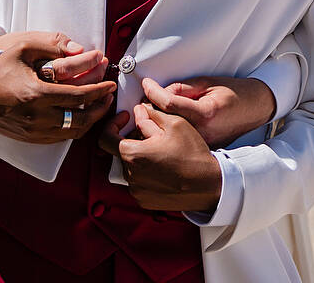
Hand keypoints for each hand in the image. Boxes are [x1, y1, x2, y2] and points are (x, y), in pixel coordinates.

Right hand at [0, 31, 115, 143]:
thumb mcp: (23, 47)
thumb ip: (53, 45)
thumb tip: (80, 48)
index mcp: (36, 94)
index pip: (79, 97)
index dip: (99, 91)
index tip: (110, 84)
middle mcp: (36, 116)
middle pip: (80, 120)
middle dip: (100, 108)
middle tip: (108, 96)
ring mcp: (31, 130)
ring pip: (71, 133)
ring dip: (89, 121)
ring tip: (97, 107)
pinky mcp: (27, 137)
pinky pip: (58, 138)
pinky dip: (73, 129)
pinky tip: (78, 117)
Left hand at [99, 104, 221, 212]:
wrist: (208, 185)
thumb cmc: (192, 154)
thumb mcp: (175, 124)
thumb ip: (151, 115)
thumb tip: (138, 112)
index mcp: (134, 154)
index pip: (105, 138)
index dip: (113, 124)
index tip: (126, 119)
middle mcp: (130, 175)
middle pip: (121, 151)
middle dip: (133, 139)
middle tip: (154, 134)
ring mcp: (136, 190)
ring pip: (130, 166)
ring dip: (140, 156)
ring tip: (163, 152)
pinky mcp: (143, 201)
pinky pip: (138, 181)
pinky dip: (146, 172)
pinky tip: (164, 168)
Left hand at [139, 75, 275, 147]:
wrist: (255, 110)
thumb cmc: (234, 94)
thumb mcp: (208, 83)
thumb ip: (182, 89)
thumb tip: (158, 93)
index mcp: (205, 114)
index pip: (169, 103)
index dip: (154, 91)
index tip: (146, 83)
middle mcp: (202, 133)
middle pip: (164, 124)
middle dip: (150, 112)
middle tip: (145, 103)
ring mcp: (201, 145)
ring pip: (168, 138)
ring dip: (155, 126)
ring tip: (153, 115)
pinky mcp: (200, 152)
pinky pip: (177, 144)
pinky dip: (166, 137)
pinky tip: (165, 130)